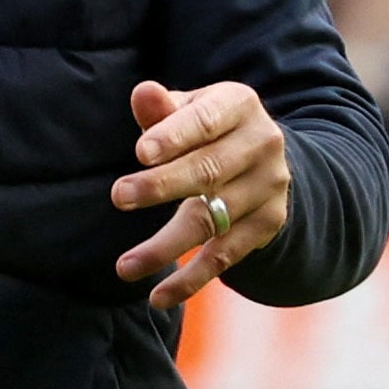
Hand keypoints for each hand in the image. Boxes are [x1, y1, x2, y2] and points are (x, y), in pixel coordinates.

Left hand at [110, 80, 291, 309]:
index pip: (206, 120)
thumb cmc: (206, 126)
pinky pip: (225, 256)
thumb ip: (163, 108)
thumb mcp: (189, 109)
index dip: (174, 134)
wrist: (263, 156)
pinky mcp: (267, 224)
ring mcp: (269, 187)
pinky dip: (190, 279)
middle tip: (119, 196)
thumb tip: (143, 93)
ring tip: (124, 267)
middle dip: (162, 185)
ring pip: (212, 221)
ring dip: (165, 245)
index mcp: (240, 105)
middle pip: (209, 170)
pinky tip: (158, 296)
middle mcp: (263, 144)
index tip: (140, 152)